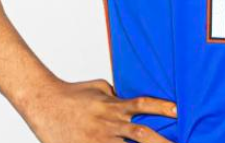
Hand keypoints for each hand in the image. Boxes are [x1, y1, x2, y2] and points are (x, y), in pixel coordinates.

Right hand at [19, 77, 177, 142]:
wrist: (44, 103)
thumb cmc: (73, 94)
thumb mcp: (99, 87)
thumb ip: (117, 94)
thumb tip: (131, 99)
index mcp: (114, 105)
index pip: (144, 104)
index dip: (162, 107)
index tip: (179, 111)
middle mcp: (109, 123)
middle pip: (141, 133)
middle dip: (162, 142)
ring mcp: (98, 139)